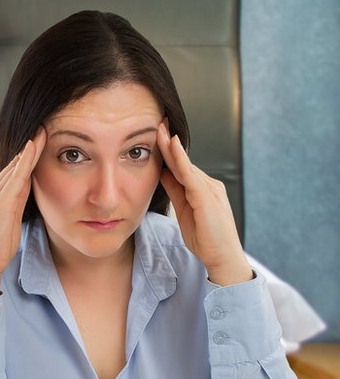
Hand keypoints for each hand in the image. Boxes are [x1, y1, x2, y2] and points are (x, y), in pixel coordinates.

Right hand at [0, 128, 45, 297]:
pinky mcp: (0, 201)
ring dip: (29, 148)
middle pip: (13, 166)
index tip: (36, 144)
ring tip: (42, 131)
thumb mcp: (8, 224)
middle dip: (28, 148)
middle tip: (42, 129)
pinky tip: (33, 146)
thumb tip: (24, 196)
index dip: (24, 158)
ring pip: (15, 167)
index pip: (11, 173)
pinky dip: (25, 159)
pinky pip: (16, 176)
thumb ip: (14, 207)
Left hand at [156, 123, 251, 285]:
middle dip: (168, 141)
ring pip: (186, 164)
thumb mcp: (184, 210)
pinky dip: (181, 159)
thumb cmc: (205, 238)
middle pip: (183, 160)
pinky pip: (190, 174)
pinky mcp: (207, 197)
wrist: (222, 257)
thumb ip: (175, 190)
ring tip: (159, 128)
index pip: (181, 165)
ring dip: (171, 146)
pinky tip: (172, 145)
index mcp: (201, 188)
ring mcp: (209, 189)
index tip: (156, 133)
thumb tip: (162, 172)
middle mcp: (208, 184)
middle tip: (157, 121)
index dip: (168, 150)